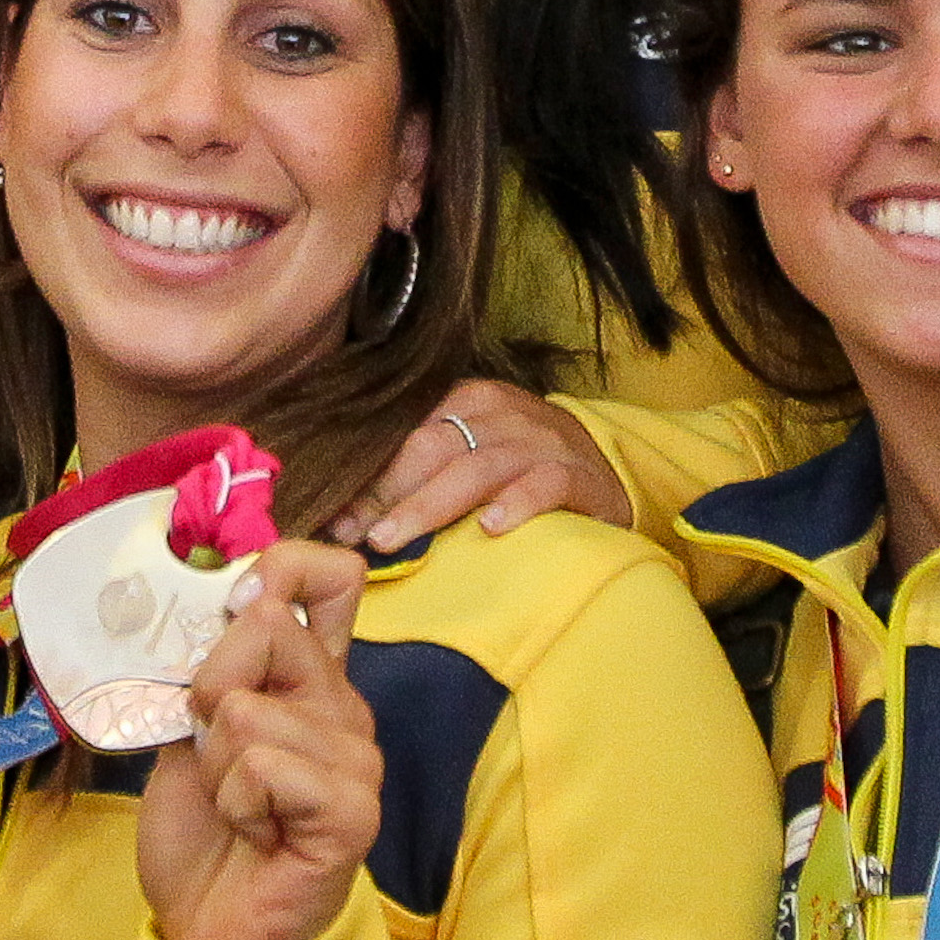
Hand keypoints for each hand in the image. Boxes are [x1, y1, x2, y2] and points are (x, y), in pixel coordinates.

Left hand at [137, 541, 381, 939]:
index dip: (279, 570)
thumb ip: (215, 670)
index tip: (231, 613)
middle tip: (212, 754)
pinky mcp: (354, 808)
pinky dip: (236, 804)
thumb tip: (236, 595)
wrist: (210, 936)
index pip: (331, 576)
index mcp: (309, 680)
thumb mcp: (189, 735)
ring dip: (216, 770)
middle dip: (207, 691)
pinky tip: (257, 836)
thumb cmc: (202, 836)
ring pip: (248, 711)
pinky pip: (265, 766)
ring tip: (237, 810)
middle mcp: (343, 707)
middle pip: (268, 629)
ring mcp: (357, 757)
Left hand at [324, 379, 630, 552]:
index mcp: (470, 400)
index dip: (367, 473)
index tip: (333, 515)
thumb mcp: (473, 450)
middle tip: (351, 534)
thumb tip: (347, 509)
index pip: (408, 431)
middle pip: (433, 447)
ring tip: (392, 538)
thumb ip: (421, 465)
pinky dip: (517, 504)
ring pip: (478, 468)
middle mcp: (504, 415)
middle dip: (386, 492)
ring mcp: (543, 443)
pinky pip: (545, 485)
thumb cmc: (522, 468)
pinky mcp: (579, 475)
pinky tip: (490, 528)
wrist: (607, 474)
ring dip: (430, 504)